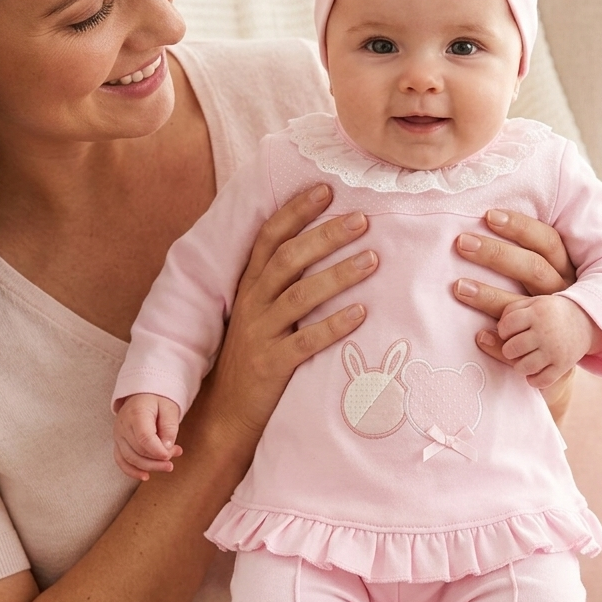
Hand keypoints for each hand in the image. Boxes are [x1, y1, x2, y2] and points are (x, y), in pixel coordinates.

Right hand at [113, 394, 182, 480]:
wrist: (143, 395)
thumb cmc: (158, 400)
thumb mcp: (169, 408)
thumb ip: (169, 427)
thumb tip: (167, 448)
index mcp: (136, 414)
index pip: (144, 438)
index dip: (158, 451)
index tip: (171, 455)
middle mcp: (123, 425)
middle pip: (138, 450)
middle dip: (158, 458)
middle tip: (176, 454)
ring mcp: (118, 435)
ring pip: (130, 458)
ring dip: (150, 466)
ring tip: (168, 466)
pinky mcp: (118, 442)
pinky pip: (120, 460)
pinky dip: (132, 471)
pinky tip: (145, 476)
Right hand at [200, 184, 377, 441]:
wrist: (228, 412)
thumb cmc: (255, 356)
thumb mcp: (261, 313)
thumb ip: (284, 283)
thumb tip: (324, 247)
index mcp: (250, 286)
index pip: (270, 237)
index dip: (296, 211)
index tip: (326, 189)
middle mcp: (252, 303)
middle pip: (288, 259)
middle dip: (326, 235)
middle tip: (363, 219)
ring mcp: (260, 334)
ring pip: (300, 296)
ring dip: (338, 275)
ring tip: (373, 260)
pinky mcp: (273, 365)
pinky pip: (306, 341)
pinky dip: (334, 325)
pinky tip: (361, 313)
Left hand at [452, 208, 577, 414]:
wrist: (568, 356)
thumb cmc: (547, 307)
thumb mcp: (546, 280)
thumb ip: (525, 259)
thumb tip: (483, 226)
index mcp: (566, 271)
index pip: (547, 241)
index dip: (520, 227)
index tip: (488, 215)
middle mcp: (564, 294)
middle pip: (532, 268)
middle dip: (496, 255)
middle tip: (462, 242)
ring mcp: (557, 323)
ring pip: (525, 307)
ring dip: (490, 297)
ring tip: (458, 286)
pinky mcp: (550, 352)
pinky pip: (523, 346)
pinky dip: (500, 342)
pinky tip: (478, 335)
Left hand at [497, 295, 601, 388]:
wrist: (587, 321)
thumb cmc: (549, 312)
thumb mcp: (532, 304)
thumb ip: (507, 313)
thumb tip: (480, 337)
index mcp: (538, 311)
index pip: (506, 326)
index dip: (502, 331)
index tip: (508, 332)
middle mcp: (546, 331)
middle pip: (511, 349)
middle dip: (509, 349)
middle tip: (516, 347)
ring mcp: (555, 350)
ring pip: (522, 367)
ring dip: (519, 365)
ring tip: (525, 358)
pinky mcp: (563, 367)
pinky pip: (539, 380)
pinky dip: (533, 379)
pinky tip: (534, 370)